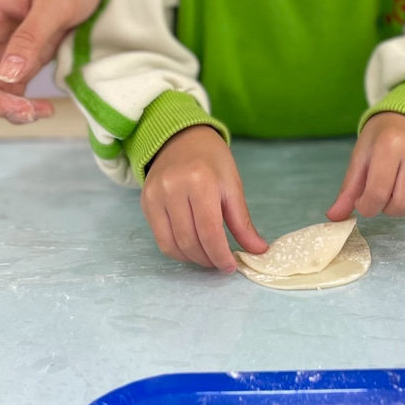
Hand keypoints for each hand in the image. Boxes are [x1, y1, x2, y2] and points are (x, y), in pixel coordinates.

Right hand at [0, 0, 103, 122]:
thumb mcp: (55, 2)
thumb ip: (31, 36)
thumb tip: (7, 75)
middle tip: (24, 111)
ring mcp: (4, 52)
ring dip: (8, 108)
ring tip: (40, 112)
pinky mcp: (23, 65)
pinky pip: (13, 93)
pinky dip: (24, 106)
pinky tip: (45, 109)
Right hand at [142, 125, 266, 271]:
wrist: (181, 138)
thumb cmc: (212, 160)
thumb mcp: (232, 185)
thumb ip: (242, 222)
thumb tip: (258, 251)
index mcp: (200, 181)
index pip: (209, 231)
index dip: (221, 255)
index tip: (231, 266)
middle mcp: (173, 188)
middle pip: (190, 241)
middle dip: (208, 260)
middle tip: (221, 263)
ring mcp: (155, 195)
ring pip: (172, 245)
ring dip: (192, 259)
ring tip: (207, 257)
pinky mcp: (145, 202)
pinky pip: (160, 239)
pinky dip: (177, 250)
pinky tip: (191, 248)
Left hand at [327, 113, 404, 222]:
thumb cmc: (381, 137)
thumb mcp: (361, 156)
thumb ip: (349, 188)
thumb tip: (334, 217)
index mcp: (389, 145)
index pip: (377, 192)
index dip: (366, 206)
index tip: (363, 201)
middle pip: (401, 205)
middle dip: (385, 209)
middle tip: (379, 195)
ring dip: (401, 210)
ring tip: (394, 193)